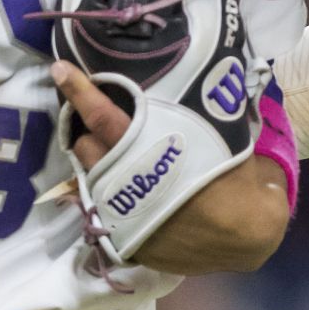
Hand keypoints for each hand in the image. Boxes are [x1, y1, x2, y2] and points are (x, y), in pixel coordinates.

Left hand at [52, 62, 288, 274]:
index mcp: (150, 151)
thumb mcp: (222, 136)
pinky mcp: (127, 239)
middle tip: (100, 117)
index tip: (61, 70)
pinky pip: (106, 210)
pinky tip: (132, 190)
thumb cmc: (238, 181)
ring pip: (90, 178)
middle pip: (87, 146)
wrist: (247, 239)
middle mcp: (127, 183)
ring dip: (98, 162)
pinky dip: (114, 195)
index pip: (103, 116)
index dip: (80, 91)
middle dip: (89, 130)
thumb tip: (204, 88)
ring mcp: (123, 215)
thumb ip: (199, 115)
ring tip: (114, 154)